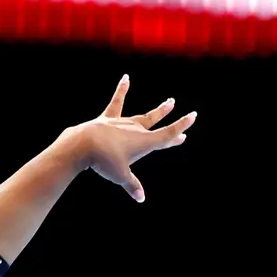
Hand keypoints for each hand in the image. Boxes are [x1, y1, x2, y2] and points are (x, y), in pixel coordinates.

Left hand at [57, 75, 196, 203]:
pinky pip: (117, 102)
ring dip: (158, 111)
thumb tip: (141, 199)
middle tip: (185, 114)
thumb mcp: (120, 176)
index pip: (167, 135)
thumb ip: (132, 186)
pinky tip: (125, 77)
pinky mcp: (108, 118)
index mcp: (144, 143)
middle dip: (172, 121)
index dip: (181, 127)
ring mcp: (123, 122)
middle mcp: (137, 130)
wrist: (83, 144)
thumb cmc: (104, 162)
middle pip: (158, 125)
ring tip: (169, 102)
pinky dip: (122, 89)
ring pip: (143, 116)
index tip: (193, 116)